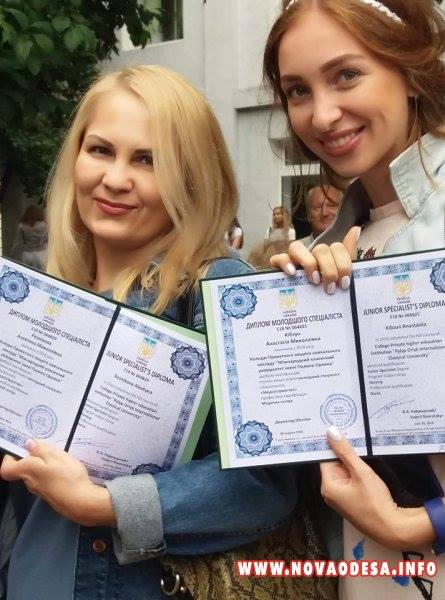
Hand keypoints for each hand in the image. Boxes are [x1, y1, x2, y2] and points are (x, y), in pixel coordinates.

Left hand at [1, 439, 115, 526]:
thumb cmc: (68, 477)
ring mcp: (40, 491)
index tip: (23, 449)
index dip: (10, 459)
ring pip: (36, 475)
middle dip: (34, 458)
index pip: (7, 469)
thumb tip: (29, 444)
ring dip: (45, 466)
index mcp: (28, 471)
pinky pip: (46, 481)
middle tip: (49, 449)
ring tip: (61, 458)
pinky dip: (52, 474)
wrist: (81, 502)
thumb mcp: (56, 456)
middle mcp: (30, 482)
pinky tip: (66, 471)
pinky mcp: (50, 495)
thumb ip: (41, 449)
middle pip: (24, 469)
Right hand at [270, 226, 360, 293]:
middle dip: (329, 269)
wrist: (307, 308)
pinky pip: (278, 258)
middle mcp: (310, 254)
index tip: (344, 283)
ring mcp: (293, 259)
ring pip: (297, 247)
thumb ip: (348, 253)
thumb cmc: (322, 290)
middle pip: (320, 249)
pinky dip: (285, 262)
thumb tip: (356, 229)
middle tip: (330, 288)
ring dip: (309, 263)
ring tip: (314, 280)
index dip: (343, 264)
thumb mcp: (339, 274)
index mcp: (326, 256)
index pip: (336, 247)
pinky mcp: (278, 266)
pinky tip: (293, 273)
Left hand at [320, 426, 435, 549]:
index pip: (325, 458)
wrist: (393, 529)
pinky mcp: (352, 501)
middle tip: (351, 434)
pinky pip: (350, 481)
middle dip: (344, 453)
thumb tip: (330, 432)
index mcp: (327, 486)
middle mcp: (330, 493)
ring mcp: (341, 498)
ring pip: (344, 472)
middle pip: (334, 465)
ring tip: (360, 445)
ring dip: (352, 462)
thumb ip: (345, 451)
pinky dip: (356, 472)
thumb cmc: (375, 501)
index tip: (338, 429)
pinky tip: (365, 465)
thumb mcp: (361, 472)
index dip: (332, 445)